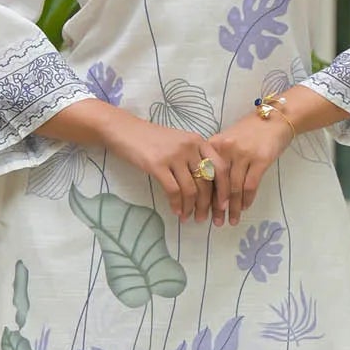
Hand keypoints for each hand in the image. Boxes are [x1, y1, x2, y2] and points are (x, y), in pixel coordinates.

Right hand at [101, 108, 228, 222]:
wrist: (125, 130)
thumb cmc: (152, 139)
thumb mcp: (180, 143)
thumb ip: (195, 158)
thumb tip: (208, 188)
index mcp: (199, 141)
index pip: (220, 167)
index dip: (225, 189)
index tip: (224, 206)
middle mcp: (190, 147)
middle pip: (207, 181)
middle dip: (208, 204)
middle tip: (204, 218)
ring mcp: (174, 155)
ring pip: (191, 189)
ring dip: (191, 207)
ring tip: (189, 217)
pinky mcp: (157, 164)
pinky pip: (173, 190)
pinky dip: (176, 204)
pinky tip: (176, 211)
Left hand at [207, 110, 292, 225]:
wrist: (275, 118)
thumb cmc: (250, 131)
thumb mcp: (228, 140)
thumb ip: (218, 159)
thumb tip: (208, 188)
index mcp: (214, 145)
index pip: (206, 175)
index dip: (203, 196)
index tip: (201, 211)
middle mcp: (226, 149)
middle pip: (219, 184)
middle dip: (217, 207)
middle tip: (215, 223)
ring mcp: (244, 154)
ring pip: (235, 188)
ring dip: (233, 207)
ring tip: (231, 220)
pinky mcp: (261, 159)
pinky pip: (251, 185)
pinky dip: (247, 199)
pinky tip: (245, 207)